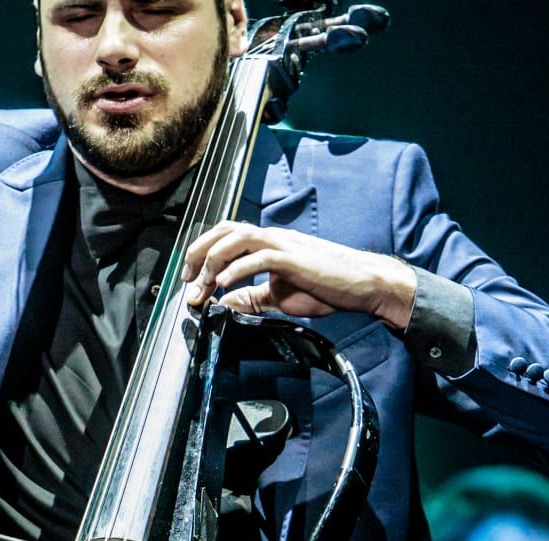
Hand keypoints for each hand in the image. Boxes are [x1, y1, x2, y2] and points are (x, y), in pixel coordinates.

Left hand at [181, 221, 416, 329]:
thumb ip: (252, 297)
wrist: (362, 284)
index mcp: (269, 244)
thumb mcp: (280, 296)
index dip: (203, 252)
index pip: (227, 236)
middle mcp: (273, 237)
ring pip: (237, 238)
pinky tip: (224, 286)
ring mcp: (283, 245)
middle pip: (225, 230)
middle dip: (199, 252)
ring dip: (214, 261)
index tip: (189, 278)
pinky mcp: (294, 258)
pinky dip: (237, 270)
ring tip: (202, 284)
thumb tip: (225, 303)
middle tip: (186, 279)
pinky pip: (258, 258)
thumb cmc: (326, 287)